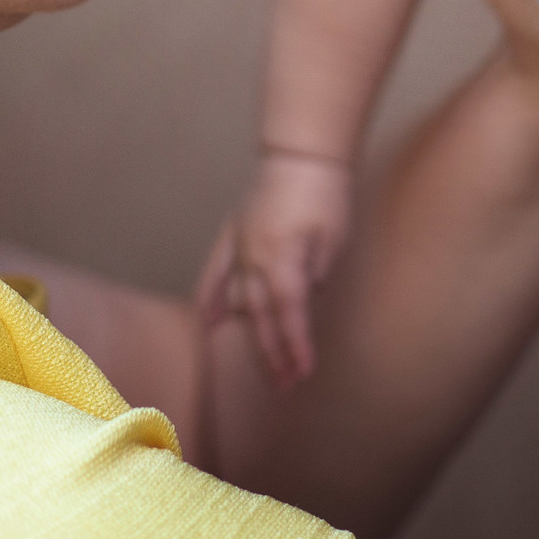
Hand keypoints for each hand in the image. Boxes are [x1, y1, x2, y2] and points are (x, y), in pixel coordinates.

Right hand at [193, 150, 354, 385]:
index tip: (303, 373)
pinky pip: (215, 274)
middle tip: (284, 386)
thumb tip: (300, 301)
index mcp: (282, 260)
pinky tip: (206, 322)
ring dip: (249, 334)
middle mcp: (253, 259)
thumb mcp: (332, 238)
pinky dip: (209, 299)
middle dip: (273, 354)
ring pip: (237, 302)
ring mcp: (238, 247)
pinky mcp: (234, 235)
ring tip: (259, 365)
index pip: (288, 315)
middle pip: (260, 318)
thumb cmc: (324, 192)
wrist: (300, 152)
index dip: (295, 347)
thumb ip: (314, 274)